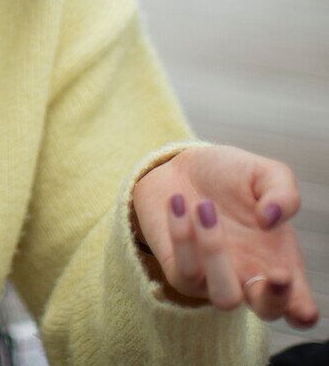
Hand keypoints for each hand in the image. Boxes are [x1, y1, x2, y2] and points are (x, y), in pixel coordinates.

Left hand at [131, 145, 318, 329]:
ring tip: (205, 207)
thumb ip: (283, 193)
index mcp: (279, 263)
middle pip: (269, 312)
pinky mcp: (181, 274)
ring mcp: (214, 281)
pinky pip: (185, 271)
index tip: (285, 276)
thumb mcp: (265, 174)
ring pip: (225, 298)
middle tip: (275, 272)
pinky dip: (181, 234)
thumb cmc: (230, 177)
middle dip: (273, 299)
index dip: (300, 306)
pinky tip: (178, 201)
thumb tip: (271, 218)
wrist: (179, 166)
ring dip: (216, 251)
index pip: (300, 306)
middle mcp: (250, 278)